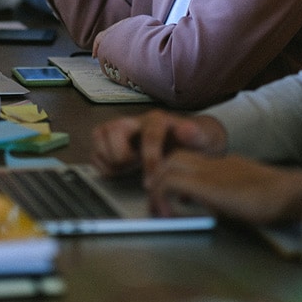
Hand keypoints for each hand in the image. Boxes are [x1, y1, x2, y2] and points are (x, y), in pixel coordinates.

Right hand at [91, 109, 226, 178]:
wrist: (193, 141)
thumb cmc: (197, 141)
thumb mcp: (205, 139)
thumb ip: (197, 134)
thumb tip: (186, 129)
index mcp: (158, 120)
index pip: (149, 135)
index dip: (149, 159)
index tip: (150, 181)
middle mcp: (137, 121)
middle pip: (114, 129)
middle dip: (121, 155)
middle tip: (133, 169)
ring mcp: (123, 129)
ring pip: (100, 135)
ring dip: (108, 157)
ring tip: (125, 168)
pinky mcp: (112, 140)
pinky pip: (95, 148)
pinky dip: (101, 163)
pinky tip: (119, 170)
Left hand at [147, 151, 301, 223]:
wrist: (287, 192)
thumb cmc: (276, 197)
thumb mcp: (246, 191)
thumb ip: (228, 193)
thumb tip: (215, 207)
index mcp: (223, 164)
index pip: (190, 158)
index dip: (175, 174)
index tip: (173, 196)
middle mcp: (213, 163)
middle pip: (175, 157)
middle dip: (160, 177)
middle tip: (157, 202)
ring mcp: (208, 171)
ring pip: (169, 164)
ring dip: (158, 186)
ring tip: (159, 210)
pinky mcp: (206, 185)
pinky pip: (172, 181)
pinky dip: (163, 195)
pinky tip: (167, 214)